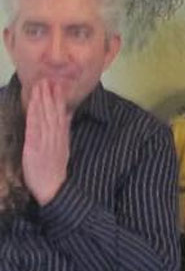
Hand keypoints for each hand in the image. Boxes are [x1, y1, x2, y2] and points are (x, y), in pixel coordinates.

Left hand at [22, 79, 69, 205]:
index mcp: (62, 139)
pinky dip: (34, 115)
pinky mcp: (35, 149)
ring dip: (42, 101)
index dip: (59, 100)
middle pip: (54, 114)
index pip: (61, 116)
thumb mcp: (62, 149)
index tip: (58, 85)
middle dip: (51, 96)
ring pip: (45, 118)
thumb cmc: (54, 172)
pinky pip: (35, 128)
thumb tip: (67, 115)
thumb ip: (63, 132)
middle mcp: (56, 139)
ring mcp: (46, 143)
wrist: (53, 190)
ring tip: (40, 86)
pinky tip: (32, 104)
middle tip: (48, 79)